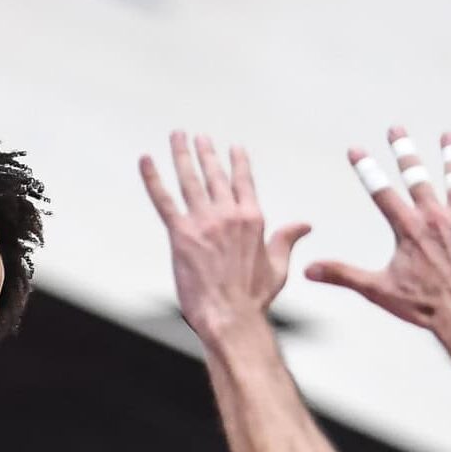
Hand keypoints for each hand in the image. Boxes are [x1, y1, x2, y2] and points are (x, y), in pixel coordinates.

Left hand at [140, 132, 312, 336]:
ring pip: (190, 179)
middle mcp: (228, 215)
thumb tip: (304, 225)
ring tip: (178, 136)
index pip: (243, 182)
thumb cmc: (253, 297)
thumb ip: (287, 240)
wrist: (230, 315)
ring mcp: (204, 222)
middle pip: (214, 175)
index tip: (234, 147)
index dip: (237, 162)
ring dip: (182, 155)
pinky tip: (146, 161)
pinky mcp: (181, 234)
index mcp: (252, 219)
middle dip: (206, 152)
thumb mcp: (278, 265)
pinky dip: (153, 179)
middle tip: (198, 137)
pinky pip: (164, 199)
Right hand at [305, 127, 450, 343]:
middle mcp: (434, 217)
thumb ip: (342, 275)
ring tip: (449, 136)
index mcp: (407, 229)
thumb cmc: (422, 305)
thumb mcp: (377, 290)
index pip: (381, 192)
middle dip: (404, 150)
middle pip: (416, 176)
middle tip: (396, 129)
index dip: (367, 169)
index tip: (356, 149)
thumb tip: (308, 270)